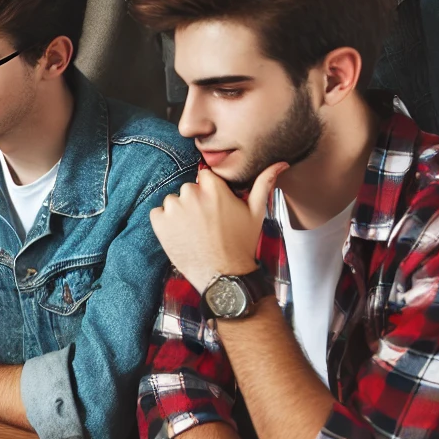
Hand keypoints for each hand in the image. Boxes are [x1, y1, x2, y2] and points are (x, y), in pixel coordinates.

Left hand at [150, 163, 282, 290]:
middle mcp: (192, 194)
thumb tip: (280, 163)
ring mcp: (174, 208)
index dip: (210, 192)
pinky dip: (164, 223)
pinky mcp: (160, 223)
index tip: (215, 208)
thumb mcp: (256, 212)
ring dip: (179, 212)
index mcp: (214, 188)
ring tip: (194, 232)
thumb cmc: (241, 244)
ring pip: (173, 201)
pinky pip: (157, 214)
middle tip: (206, 224)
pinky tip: (180, 236)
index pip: (205, 177)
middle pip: (189, 189)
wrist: (223, 275)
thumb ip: (263, 183)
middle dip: (195, 202)